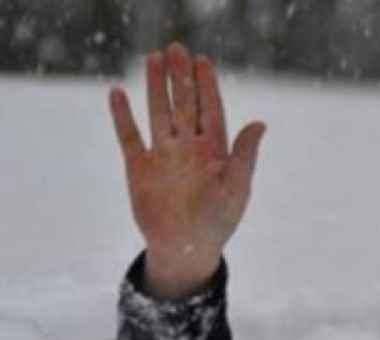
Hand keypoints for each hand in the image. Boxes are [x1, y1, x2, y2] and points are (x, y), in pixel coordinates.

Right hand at [110, 43, 266, 299]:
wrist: (185, 249)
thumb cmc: (218, 222)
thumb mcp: (237, 188)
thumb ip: (244, 156)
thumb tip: (260, 123)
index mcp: (214, 151)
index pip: (211, 111)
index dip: (208, 86)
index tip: (203, 61)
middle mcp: (188, 148)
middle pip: (184, 105)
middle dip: (181, 78)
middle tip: (177, 49)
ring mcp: (163, 155)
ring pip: (158, 113)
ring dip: (155, 88)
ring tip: (152, 59)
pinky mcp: (139, 168)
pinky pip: (129, 136)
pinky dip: (123, 116)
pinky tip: (118, 93)